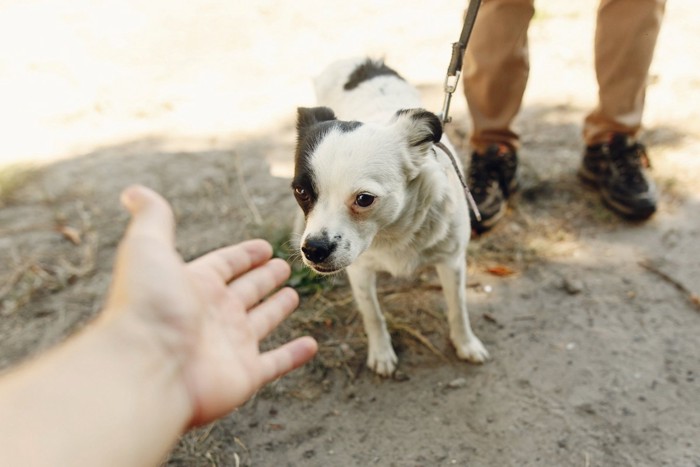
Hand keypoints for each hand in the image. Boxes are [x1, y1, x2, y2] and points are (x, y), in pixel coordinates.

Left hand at [104, 185, 316, 425]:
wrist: (146, 368)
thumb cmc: (146, 306)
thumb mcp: (148, 248)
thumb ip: (152, 218)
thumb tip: (133, 191)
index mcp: (195, 284)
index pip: (225, 264)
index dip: (244, 255)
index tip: (264, 247)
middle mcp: (212, 314)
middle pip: (245, 291)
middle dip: (263, 278)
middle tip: (283, 268)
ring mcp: (229, 346)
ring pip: (261, 323)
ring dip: (277, 310)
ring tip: (293, 296)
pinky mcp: (244, 375)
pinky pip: (276, 362)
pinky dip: (294, 355)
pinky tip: (311, 345)